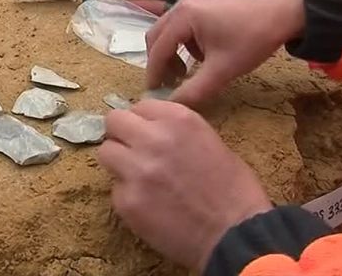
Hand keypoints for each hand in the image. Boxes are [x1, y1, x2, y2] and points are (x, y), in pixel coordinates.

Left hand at [98, 100, 272, 271]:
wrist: (236, 235)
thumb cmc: (234, 189)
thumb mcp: (210, 140)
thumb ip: (176, 130)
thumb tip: (150, 129)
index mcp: (178, 119)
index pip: (140, 106)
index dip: (143, 121)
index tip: (148, 134)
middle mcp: (153, 139)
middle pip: (114, 122)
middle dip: (122, 134)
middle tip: (133, 150)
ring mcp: (136, 170)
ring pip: (105, 152)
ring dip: (118, 162)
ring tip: (137, 177)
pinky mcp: (126, 201)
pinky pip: (114, 188)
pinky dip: (127, 195)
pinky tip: (148, 205)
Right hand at [146, 0, 304, 107]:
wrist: (284, 14)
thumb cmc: (253, 40)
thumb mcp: (223, 70)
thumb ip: (194, 90)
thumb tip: (171, 105)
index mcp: (184, 16)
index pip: (158, 49)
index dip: (154, 73)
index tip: (154, 93)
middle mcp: (183, 4)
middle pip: (157, 37)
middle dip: (160, 62)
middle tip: (169, 84)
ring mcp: (192, 1)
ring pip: (168, 31)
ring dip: (171, 53)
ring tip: (185, 72)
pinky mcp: (202, 3)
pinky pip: (181, 25)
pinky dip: (183, 43)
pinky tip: (200, 57)